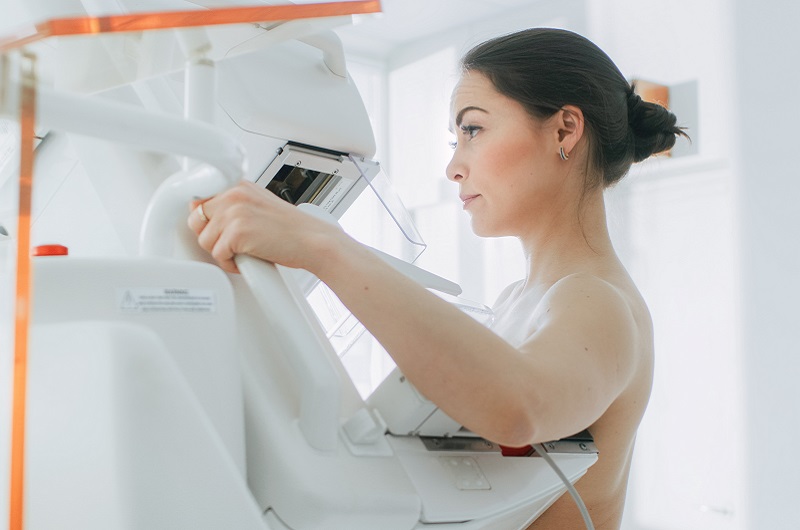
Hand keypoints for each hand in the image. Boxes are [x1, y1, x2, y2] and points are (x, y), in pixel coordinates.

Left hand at [187, 180, 343, 273]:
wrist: (313, 241)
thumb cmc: (291, 229)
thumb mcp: (258, 206)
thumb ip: (234, 207)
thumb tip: (207, 216)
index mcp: (238, 185)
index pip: (199, 199)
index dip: (205, 220)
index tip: (212, 228)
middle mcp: (234, 194)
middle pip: (196, 220)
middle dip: (211, 236)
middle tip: (231, 244)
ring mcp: (235, 212)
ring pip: (204, 240)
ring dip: (221, 252)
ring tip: (243, 252)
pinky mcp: (237, 232)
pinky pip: (217, 254)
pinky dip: (231, 263)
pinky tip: (249, 258)